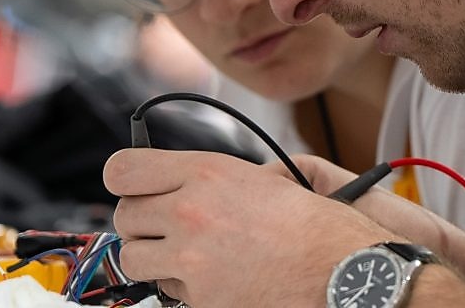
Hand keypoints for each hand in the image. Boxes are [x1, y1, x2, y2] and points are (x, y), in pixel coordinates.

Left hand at [104, 148, 399, 307]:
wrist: (343, 271)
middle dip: (143, 224)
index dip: (126, 181)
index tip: (135, 188)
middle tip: (169, 228)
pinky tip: (218, 281)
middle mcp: (189, 212)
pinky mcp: (198, 300)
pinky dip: (186, 290)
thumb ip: (209, 178)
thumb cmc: (314, 226)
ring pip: (132, 258)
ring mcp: (190, 260)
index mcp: (206, 172)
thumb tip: (176, 182)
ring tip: (187, 257)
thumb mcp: (260, 179)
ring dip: (154, 258)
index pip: (122, 170)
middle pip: (123, 216)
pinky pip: (168, 292)